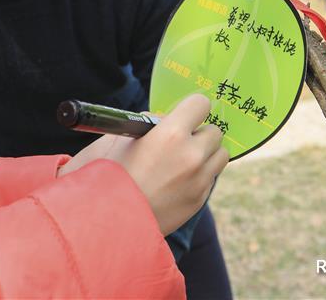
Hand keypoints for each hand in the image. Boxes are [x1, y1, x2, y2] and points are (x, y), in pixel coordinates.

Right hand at [59, 95, 227, 235]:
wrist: (106, 221)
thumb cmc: (107, 174)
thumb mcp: (120, 138)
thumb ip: (147, 123)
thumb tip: (162, 119)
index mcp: (171, 134)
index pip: (200, 104)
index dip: (190, 108)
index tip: (183, 115)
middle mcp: (192, 156)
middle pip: (214, 131)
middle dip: (198, 133)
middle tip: (179, 141)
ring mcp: (198, 181)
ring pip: (220, 155)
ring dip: (205, 154)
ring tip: (182, 161)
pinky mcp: (199, 201)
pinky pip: (210, 178)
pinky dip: (199, 176)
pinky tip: (175, 182)